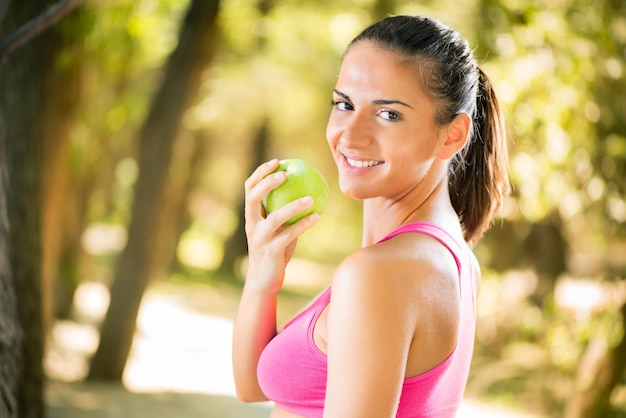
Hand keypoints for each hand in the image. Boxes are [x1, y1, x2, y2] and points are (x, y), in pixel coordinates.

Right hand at [243, 159, 319, 293]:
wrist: (263, 280)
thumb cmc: (275, 251)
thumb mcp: (277, 230)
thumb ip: (285, 213)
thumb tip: (308, 191)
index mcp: (251, 217)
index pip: (250, 189)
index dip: (260, 173)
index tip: (277, 162)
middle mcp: (252, 225)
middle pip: (253, 198)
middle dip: (267, 183)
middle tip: (285, 174)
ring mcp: (260, 239)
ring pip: (274, 218)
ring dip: (293, 206)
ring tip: (309, 198)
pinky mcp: (271, 251)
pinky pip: (290, 234)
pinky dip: (304, 224)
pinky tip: (318, 216)